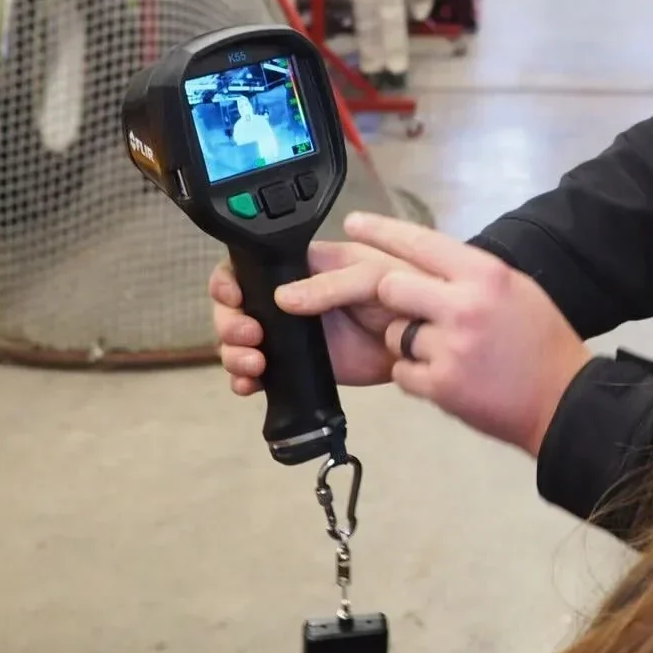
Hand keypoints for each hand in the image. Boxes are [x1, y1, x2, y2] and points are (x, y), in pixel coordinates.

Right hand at [209, 227, 406, 394]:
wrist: (423, 340)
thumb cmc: (402, 292)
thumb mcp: (371, 275)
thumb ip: (330, 284)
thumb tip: (279, 299)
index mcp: (302, 266)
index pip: (248, 266)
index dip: (230, 281)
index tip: (233, 297)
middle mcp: (288, 298)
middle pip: (235, 307)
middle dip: (229, 322)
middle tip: (251, 336)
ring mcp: (290, 334)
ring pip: (240, 342)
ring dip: (234, 353)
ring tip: (256, 365)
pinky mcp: (296, 367)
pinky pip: (259, 375)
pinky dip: (244, 381)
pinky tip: (251, 386)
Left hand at [343, 212, 594, 457]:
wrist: (564, 401)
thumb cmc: (542, 340)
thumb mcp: (515, 290)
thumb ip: (471, 277)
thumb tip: (429, 265)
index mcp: (485, 274)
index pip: (420, 241)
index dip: (381, 230)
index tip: (353, 221)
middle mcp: (464, 305)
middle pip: (391, 287)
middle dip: (393, 299)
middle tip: (412, 312)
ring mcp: (450, 347)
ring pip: (394, 334)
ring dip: (407, 343)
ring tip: (444, 353)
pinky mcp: (440, 385)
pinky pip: (401, 372)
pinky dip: (416, 376)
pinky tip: (446, 378)